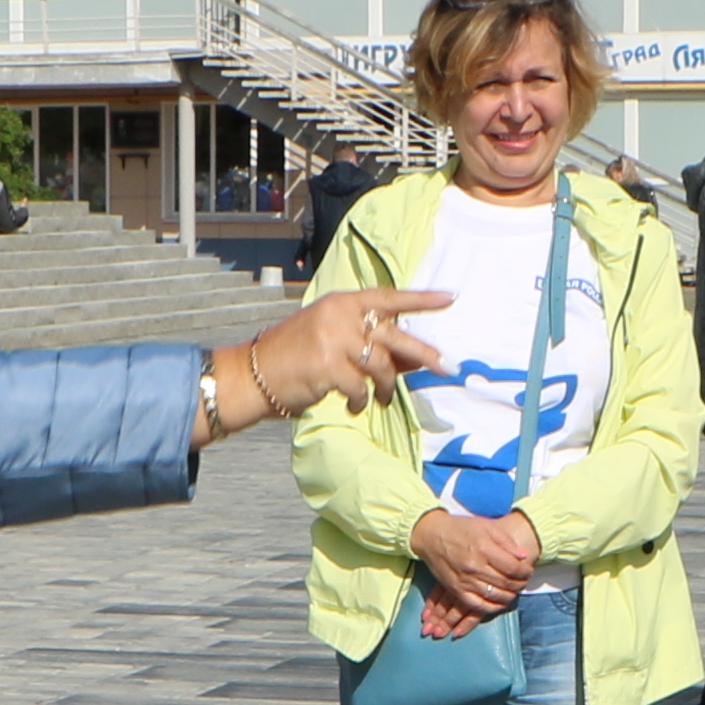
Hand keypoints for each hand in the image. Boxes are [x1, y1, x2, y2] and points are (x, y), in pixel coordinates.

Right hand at [238, 288, 449, 418]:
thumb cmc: (295, 359)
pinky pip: (361, 387)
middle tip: (446, 367)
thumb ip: (370, 344)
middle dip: (423, 353)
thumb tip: (415, 358)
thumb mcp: (334, 341)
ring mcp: (333, 339)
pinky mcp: (327, 365)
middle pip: (393, 334)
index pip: (388, 297)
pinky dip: (362, 401)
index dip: (421, 299)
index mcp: (342, 302)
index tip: (450, 298)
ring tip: (379, 400)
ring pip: (380, 365)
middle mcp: (339, 315)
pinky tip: (354, 406)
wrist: (254, 374)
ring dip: (385, 388)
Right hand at [408, 505, 543, 617]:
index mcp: (484, 548)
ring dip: (510, 596)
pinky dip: (492, 607)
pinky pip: (478, 605)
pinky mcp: (456, 590)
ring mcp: (464, 580)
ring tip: (514, 590)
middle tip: (524, 581)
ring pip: (495, 596)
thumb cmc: (460, 528)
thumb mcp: (486, 526)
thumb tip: (523, 557)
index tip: (528, 570)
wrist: (431, 535)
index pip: (513, 567)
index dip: (525, 571)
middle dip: (520, 584)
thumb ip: (506, 542)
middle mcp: (474, 567)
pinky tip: (500, 602)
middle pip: (506, 583)